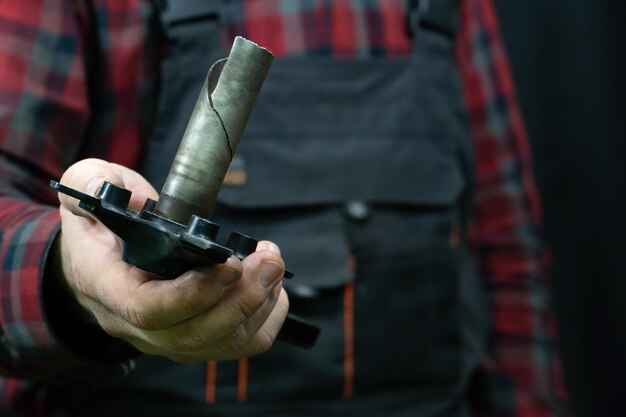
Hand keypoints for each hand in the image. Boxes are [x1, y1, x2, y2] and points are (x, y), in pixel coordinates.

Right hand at [53, 158, 288, 360]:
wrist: (102, 264)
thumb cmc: (101, 225)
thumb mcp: (86, 189)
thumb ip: (90, 182)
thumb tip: (101, 188)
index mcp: (107, 287)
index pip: (148, 310)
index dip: (194, 293)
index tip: (229, 263)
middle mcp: (137, 325)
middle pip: (194, 333)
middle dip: (242, 299)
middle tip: (269, 260)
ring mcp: (169, 339)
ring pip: (225, 342)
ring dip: (260, 304)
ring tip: (272, 263)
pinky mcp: (198, 340)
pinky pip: (243, 344)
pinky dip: (268, 317)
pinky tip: (271, 285)